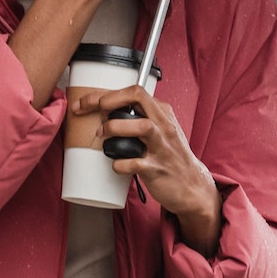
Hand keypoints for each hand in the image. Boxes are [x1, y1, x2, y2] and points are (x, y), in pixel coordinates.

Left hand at [74, 84, 223, 255]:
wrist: (191, 186)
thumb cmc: (170, 156)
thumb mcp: (160, 129)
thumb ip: (138, 118)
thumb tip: (103, 112)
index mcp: (163, 113)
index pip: (135, 91)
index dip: (105, 94)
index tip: (85, 103)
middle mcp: (164, 126)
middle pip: (137, 99)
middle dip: (108, 101)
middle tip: (92, 113)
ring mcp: (162, 147)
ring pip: (141, 126)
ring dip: (115, 128)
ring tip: (102, 135)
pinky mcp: (156, 169)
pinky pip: (134, 163)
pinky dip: (119, 163)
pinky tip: (116, 164)